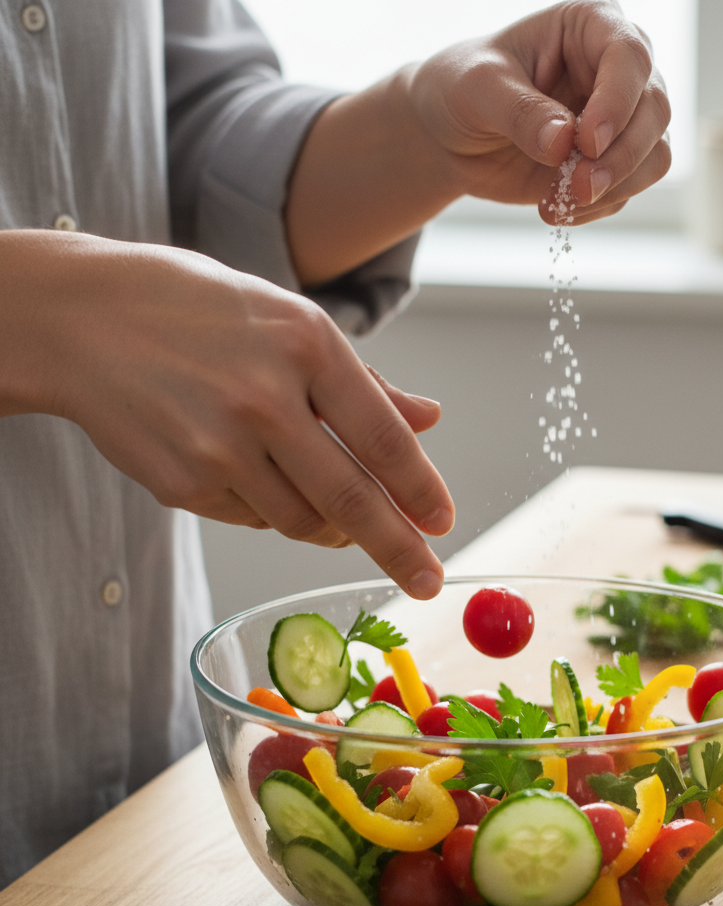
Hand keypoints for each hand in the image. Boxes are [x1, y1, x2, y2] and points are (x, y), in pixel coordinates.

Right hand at [0, 231, 453, 599]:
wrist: (82, 320)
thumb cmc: (201, 312)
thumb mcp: (291, 323)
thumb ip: (365, 383)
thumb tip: (429, 420)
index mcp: (306, 345)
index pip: (383, 438)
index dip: (421, 490)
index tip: (444, 524)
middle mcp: (264, 399)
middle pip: (351, 500)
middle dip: (399, 550)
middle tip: (428, 581)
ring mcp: (217, 447)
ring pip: (301, 521)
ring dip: (332, 529)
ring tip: (340, 517)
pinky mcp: (180, 483)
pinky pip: (252, 517)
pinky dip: (272, 508)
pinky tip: (258, 475)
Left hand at [410, 0, 671, 224]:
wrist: (450, 134)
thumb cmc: (461, 88)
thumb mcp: (478, 88)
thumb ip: (520, 111)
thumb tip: (562, 142)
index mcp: (589, 26)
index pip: (628, 55)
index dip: (616, 101)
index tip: (587, 143)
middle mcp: (617, 69)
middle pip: (654, 110)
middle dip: (620, 157)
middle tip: (579, 187)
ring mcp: (620, 118)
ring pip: (654, 154)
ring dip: (616, 187)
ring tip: (560, 203)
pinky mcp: (611, 162)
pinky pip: (629, 189)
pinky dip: (598, 207)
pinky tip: (558, 209)